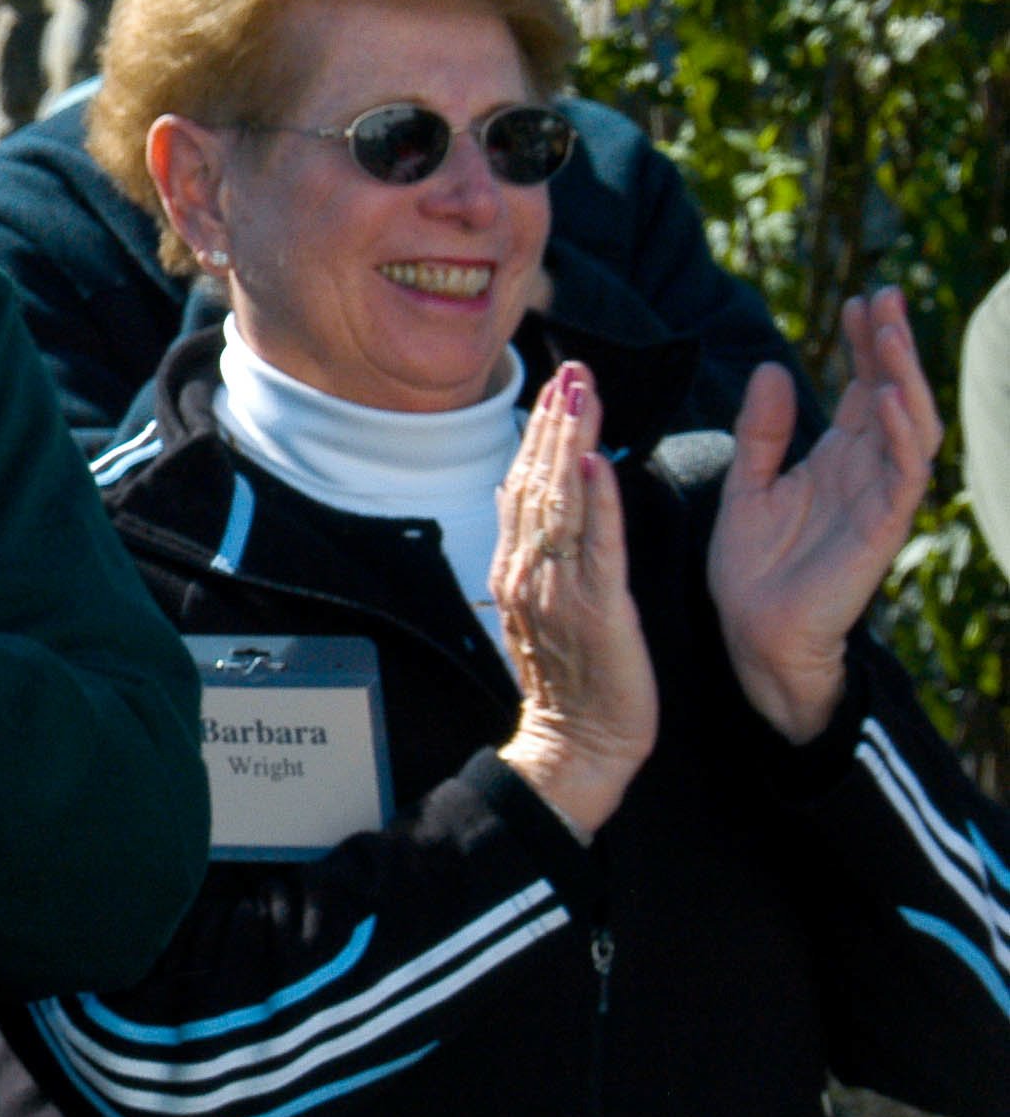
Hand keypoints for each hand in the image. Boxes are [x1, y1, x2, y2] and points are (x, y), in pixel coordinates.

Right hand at [492, 363, 657, 835]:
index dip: (540, 432)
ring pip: (563, 502)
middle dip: (555, 421)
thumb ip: (533, 547)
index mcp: (518, 567)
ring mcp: (559, 590)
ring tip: (583, 393)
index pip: (525, 485)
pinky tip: (598, 462)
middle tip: (572, 369)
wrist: (576, 748)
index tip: (557, 385)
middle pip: (539, 482)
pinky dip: (599, 502)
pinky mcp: (597, 611)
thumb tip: (521, 490)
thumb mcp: (541, 605)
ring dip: (572, 443)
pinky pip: (597, 548)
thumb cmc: (571, 682)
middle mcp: (529, 571)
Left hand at [710, 288, 939, 741]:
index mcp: (836, 457)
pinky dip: (897, 431)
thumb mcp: (748, 482)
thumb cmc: (753, 566)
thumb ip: (763, 429)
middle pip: (891, 394)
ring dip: (903, 376)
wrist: (752, 633)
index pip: (861, 387)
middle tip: (882, 296)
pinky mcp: (882, 528)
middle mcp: (865, 471)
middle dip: (891, 345)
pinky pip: (904, 474)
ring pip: (909, 424)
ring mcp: (879, 497)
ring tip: (890, 330)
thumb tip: (775, 365)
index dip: (863, 344)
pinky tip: (884, 396)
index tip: (857, 299)